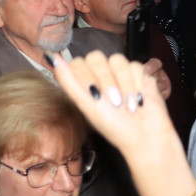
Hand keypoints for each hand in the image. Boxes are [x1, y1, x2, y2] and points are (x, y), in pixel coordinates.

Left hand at [52, 51, 176, 157]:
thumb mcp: (87, 105)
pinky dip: (137, 84)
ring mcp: (120, 72)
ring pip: (117, 60)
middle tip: (114, 101)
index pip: (78, 62)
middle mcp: (101, 73)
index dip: (86, 77)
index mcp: (85, 80)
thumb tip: (51, 57)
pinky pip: (136, 66)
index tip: (95, 97)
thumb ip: (69, 81)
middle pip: (96, 57)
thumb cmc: (113, 126)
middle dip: (105, 80)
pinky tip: (139, 99)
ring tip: (127, 104)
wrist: (144, 138)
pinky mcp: (140, 74)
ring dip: (123, 84)